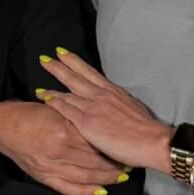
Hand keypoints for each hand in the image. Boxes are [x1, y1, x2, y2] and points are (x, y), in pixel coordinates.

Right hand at [0, 99, 126, 194]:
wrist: (2, 127)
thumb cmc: (29, 115)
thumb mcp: (55, 110)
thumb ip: (76, 118)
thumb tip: (98, 125)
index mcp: (63, 129)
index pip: (95, 140)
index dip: (112, 144)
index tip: (125, 145)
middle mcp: (59, 150)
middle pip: (95, 160)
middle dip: (114, 163)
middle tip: (130, 162)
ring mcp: (51, 166)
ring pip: (87, 175)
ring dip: (107, 177)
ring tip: (121, 176)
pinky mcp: (44, 177)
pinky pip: (69, 188)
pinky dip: (87, 191)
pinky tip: (101, 191)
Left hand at [37, 48, 170, 172]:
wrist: (151, 141)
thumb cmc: (147, 130)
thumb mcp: (133, 109)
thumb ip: (120, 106)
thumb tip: (117, 108)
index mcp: (113, 92)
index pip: (91, 73)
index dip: (75, 62)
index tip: (64, 54)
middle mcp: (101, 95)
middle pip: (75, 76)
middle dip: (60, 65)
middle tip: (46, 57)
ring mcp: (92, 107)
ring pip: (67, 89)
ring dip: (53, 80)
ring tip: (42, 72)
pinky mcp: (86, 122)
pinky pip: (65, 108)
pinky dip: (53, 101)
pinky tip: (43, 97)